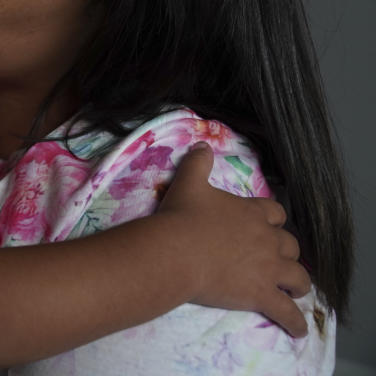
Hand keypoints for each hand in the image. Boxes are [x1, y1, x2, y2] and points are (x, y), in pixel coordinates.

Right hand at [159, 143, 310, 336]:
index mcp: (251, 213)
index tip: (267, 225)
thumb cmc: (181, 216)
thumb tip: (201, 145)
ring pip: (298, 276)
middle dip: (287, 252)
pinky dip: (295, 321)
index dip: (273, 220)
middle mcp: (266, 240)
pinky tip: (298, 328)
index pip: (276, 214)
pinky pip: (287, 311)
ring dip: (298, 282)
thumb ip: (198, 163)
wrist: (176, 251)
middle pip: (290, 245)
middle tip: (278, 259)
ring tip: (295, 290)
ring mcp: (267, 269)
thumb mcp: (188, 182)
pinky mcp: (261, 294)